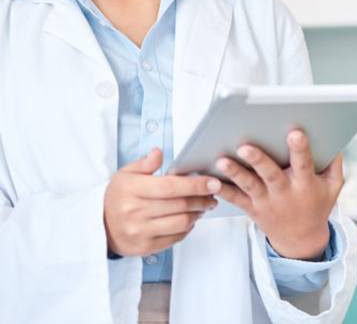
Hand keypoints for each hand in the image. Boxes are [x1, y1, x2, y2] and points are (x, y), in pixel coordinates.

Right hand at [103, 148, 220, 256]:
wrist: (99, 225)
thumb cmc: (117, 196)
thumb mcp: (126, 173)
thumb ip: (145, 163)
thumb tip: (159, 152)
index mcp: (132, 189)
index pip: (170, 186)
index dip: (195, 184)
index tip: (212, 182)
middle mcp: (135, 212)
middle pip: (180, 204)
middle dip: (202, 198)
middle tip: (213, 193)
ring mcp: (140, 231)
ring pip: (181, 222)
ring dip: (198, 213)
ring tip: (203, 205)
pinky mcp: (145, 247)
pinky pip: (175, 237)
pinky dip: (188, 227)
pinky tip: (190, 218)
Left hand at [216, 130, 343, 259]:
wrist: (301, 240)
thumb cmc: (317, 204)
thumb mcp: (333, 186)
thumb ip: (334, 163)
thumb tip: (334, 138)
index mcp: (305, 185)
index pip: (304, 164)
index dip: (300, 149)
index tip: (295, 132)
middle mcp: (284, 193)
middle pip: (270, 175)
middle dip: (258, 160)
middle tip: (246, 146)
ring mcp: (266, 202)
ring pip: (249, 186)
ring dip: (235, 173)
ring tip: (222, 161)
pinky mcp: (252, 209)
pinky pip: (236, 199)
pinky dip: (224, 191)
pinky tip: (212, 180)